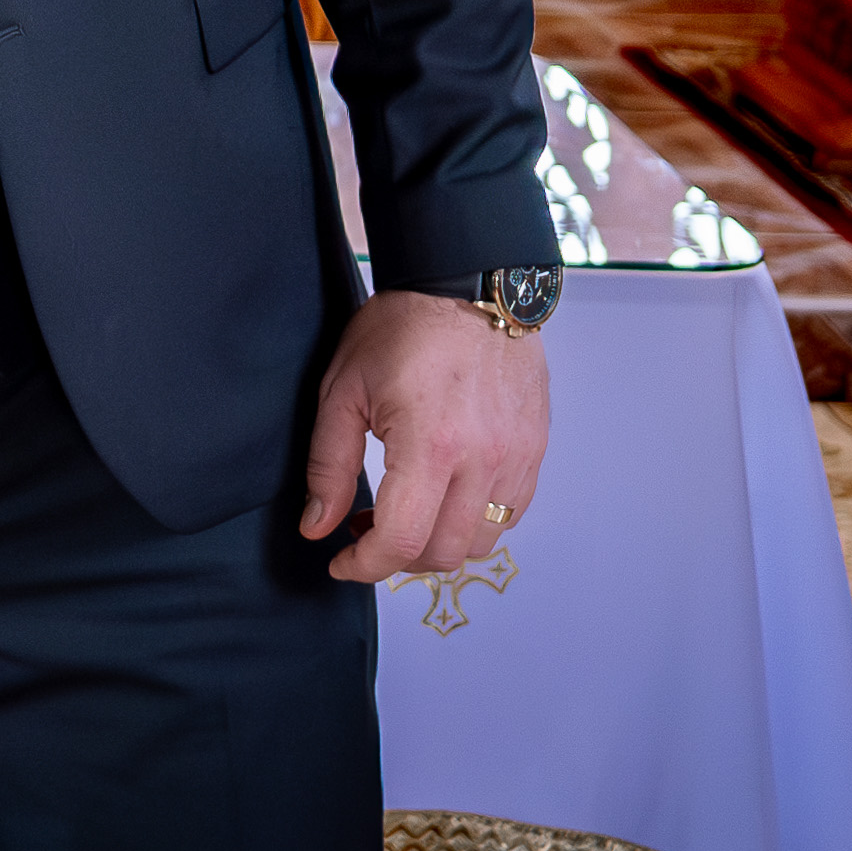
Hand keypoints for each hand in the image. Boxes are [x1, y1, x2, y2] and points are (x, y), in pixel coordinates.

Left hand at [299, 291, 548, 583]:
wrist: (469, 283)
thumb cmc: (402, 327)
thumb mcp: (343, 389)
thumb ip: (329, 464)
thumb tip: (317, 525)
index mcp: (432, 445)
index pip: (402, 541)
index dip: (364, 566)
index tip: (340, 562)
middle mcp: (484, 459)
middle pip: (444, 552)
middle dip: (397, 558)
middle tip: (364, 532)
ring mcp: (517, 457)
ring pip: (482, 542)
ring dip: (437, 544)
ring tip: (403, 513)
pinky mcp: (534, 450)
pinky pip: (509, 514)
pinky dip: (474, 522)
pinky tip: (443, 494)